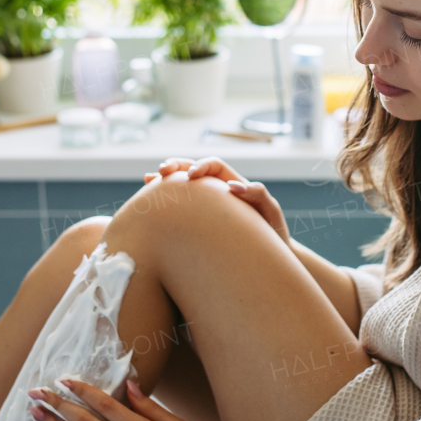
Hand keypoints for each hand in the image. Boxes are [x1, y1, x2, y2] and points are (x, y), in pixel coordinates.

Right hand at [144, 156, 289, 242]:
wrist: (270, 255)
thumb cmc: (272, 232)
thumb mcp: (270, 211)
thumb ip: (256, 194)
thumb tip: (232, 186)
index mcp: (232, 184)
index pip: (214, 165)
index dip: (201, 165)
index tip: (191, 175)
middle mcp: (217, 192)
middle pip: (192, 169)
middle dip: (176, 166)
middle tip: (162, 171)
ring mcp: (205, 206)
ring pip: (181, 187)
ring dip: (165, 181)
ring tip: (149, 179)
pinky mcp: (195, 222)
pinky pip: (178, 207)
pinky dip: (163, 200)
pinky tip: (148, 202)